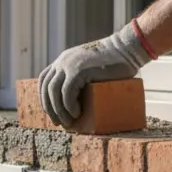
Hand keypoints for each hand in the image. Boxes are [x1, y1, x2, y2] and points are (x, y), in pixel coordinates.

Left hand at [37, 20, 152, 126]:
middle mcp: (62, 61)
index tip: (51, 112)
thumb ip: (81, 76)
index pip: (45, 81)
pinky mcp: (79, 70)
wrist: (127, 49)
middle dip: (50, 108)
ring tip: (69, 122)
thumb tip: (79, 101)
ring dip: (60, 110)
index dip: (45, 98)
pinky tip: (77, 113)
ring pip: (55, 92)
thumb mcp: (90, 67)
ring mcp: (69, 64)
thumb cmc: (115, 62)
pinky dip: (69, 106)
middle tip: (59, 123)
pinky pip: (67, 92)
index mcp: (63, 60)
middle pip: (47, 88)